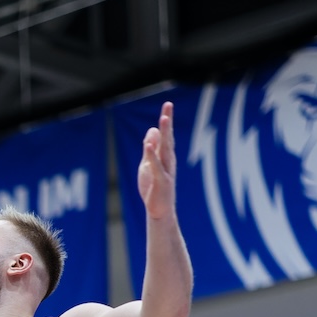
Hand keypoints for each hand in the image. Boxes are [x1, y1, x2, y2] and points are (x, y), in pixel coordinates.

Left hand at [137, 101, 176, 219]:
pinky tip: (149, 145)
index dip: (166, 121)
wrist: (159, 211)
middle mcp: (168, 161)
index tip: (167, 105)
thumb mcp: (148, 165)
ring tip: (163, 120)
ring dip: (164, 135)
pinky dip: (152, 156)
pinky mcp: (161, 182)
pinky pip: (156, 167)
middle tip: (168, 106)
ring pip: (165, 150)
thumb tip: (152, 130)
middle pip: (168, 139)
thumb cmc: (154, 188)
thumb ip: (150, 148)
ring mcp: (166, 171)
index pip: (166, 136)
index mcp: (165, 157)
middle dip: (168, 123)